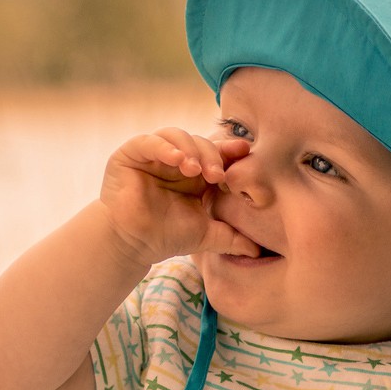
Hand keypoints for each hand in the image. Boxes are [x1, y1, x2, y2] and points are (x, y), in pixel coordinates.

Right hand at [98, 127, 255, 265]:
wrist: (132, 245)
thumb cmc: (166, 236)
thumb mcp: (206, 235)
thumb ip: (232, 238)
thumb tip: (259, 252)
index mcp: (195, 172)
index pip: (216, 153)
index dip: (230, 151)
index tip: (245, 152)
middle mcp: (176, 159)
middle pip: (200, 143)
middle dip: (212, 156)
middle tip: (218, 175)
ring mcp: (154, 153)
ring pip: (177, 136)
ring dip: (191, 149)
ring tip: (196, 169)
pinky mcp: (131, 153)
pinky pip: (150, 141)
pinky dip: (165, 147)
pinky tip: (176, 159)